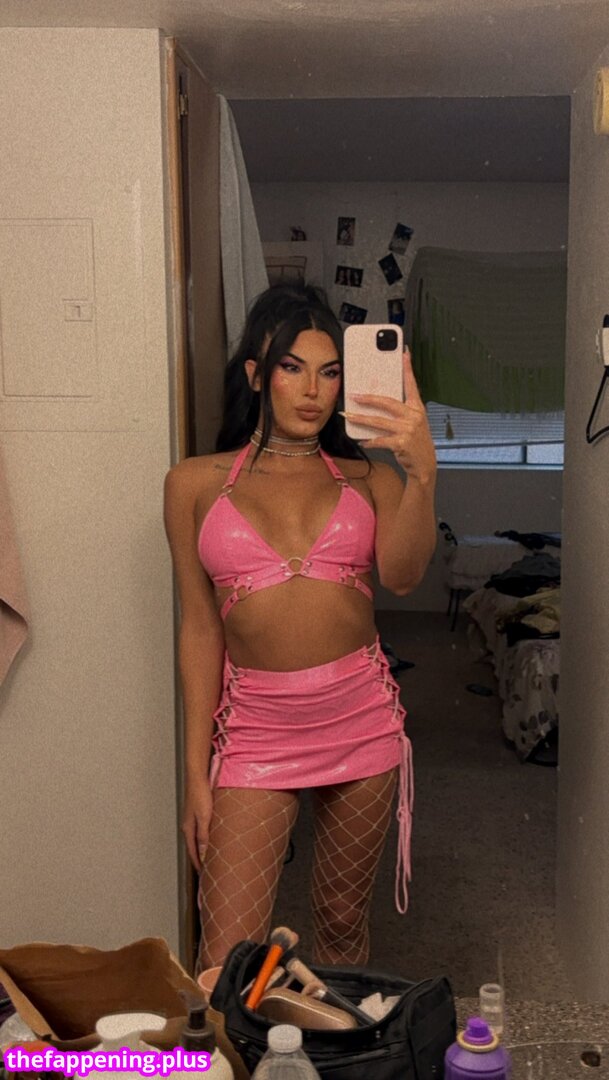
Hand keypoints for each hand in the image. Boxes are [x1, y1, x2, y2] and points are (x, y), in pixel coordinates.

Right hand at [182, 779, 213, 872]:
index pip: (193, 852)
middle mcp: (188, 826)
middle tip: (209, 871)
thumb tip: (203, 854)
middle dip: (201, 860)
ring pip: (197, 840)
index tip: (205, 876)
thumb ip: (203, 836)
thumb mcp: (204, 817)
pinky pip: (201, 831)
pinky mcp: (197, 813)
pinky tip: (212, 839)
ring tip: (211, 859)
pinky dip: (205, 839)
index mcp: (188, 829)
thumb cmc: (200, 794)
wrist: (198, 777)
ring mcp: (192, 820)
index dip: (199, 865)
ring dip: (203, 850)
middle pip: (194, 848)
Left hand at [342, 348, 436, 481]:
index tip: (404, 353)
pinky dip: (369, 440)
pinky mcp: (401, 444)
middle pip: (387, 402)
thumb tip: (376, 406)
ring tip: (348, 416)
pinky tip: (362, 440)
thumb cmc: (416, 443)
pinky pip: (380, 440)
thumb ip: (399, 414)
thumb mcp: (413, 424)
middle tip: (354, 395)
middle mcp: (413, 417)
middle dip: (368, 398)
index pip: (412, 385)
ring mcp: (408, 430)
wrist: (425, 465)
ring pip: (378, 422)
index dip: (408, 368)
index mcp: (417, 408)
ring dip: (360, 419)